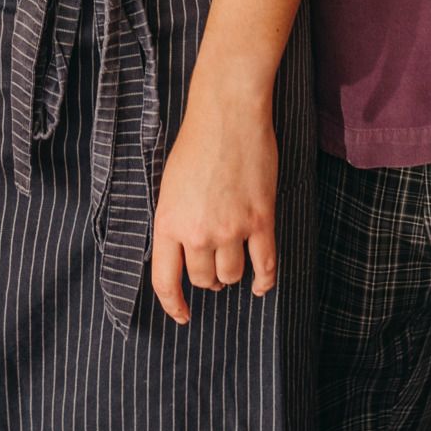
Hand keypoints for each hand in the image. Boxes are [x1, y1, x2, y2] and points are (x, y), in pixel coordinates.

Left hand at [149, 87, 278, 324]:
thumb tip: (183, 255)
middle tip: (211, 269)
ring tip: (232, 267)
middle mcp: (198, 231)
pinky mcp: (261, 220)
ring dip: (232, 276)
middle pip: (203, 279)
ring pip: (232, 275)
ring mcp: (231, 228)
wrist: (228, 116)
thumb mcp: (170, 187)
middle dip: (207, 279)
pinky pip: (265, 265)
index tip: (182, 315)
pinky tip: (261, 285)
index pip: (165, 281)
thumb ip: (175, 223)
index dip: (173, 304)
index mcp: (168, 222)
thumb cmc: (195, 145)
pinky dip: (264, 280)